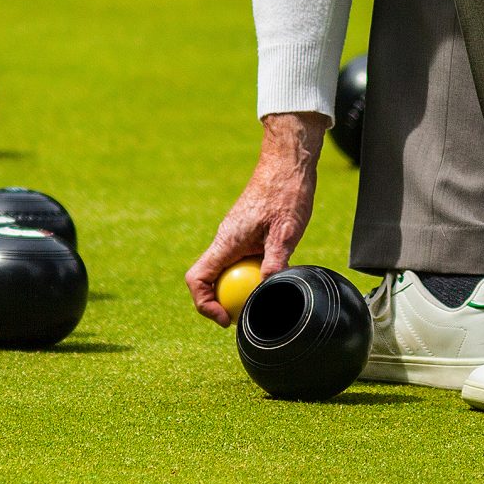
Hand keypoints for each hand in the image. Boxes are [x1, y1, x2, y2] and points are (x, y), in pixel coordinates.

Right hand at [185, 112, 325, 325]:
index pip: (197, 278)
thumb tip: (270, 289)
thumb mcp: (285, 232)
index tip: (225, 318)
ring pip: (221, 272)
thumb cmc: (285, 194)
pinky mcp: (244, 235)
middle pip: (206, 280)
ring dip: (233, 291)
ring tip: (260, 300)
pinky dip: (245, 277)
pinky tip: (269, 278)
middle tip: (244, 316)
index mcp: (226, 242)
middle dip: (219, 303)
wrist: (286, 165)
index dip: (204, 304)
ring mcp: (233, 238)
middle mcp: (224, 241)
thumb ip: (275, 261)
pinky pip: (236, 263)